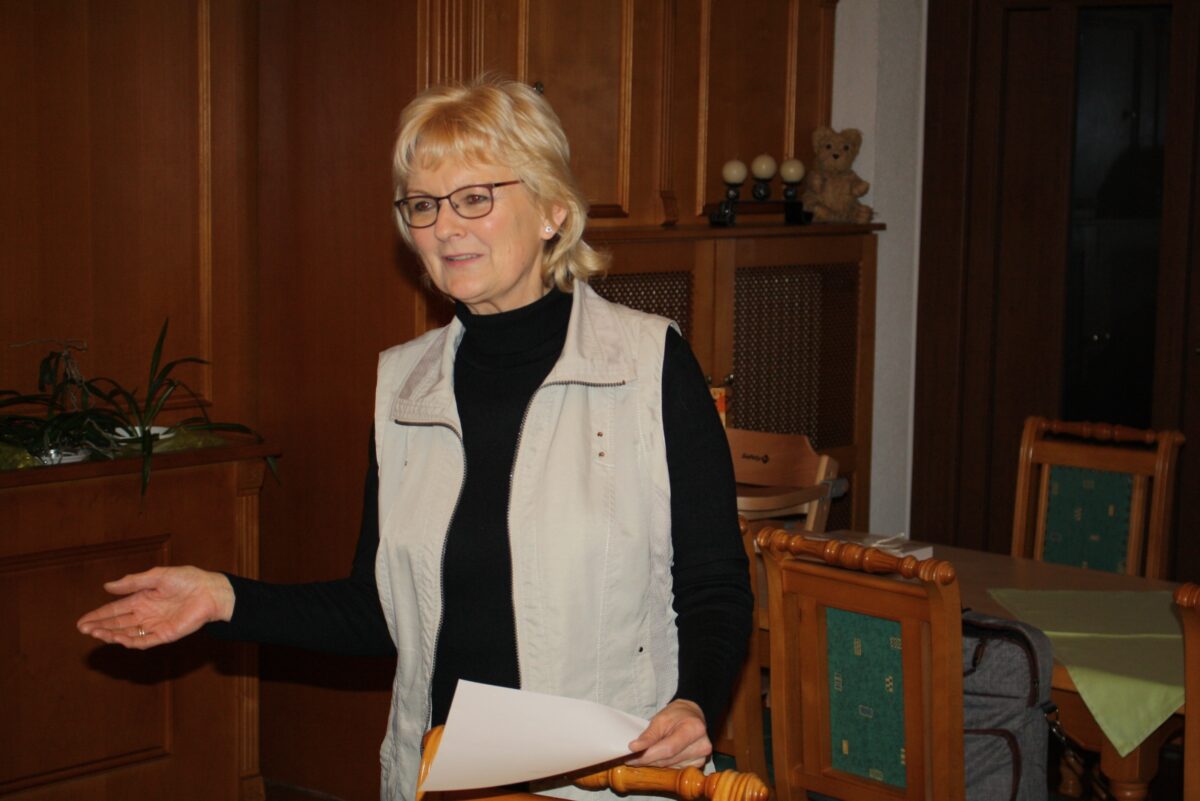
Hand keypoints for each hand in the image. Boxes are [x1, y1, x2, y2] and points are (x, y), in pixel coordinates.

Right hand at [76, 566, 234, 649]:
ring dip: (111, 635)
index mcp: (142, 599)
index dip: (98, 615)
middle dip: (100, 626)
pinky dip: (130, 642)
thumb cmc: (187, 580)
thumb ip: (133, 581)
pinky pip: (144, 642)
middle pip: (118, 623)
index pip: (115, 609)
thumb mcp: (158, 576)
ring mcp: (155, 625)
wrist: (211, 591)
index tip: (81, 622)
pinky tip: (118, 639)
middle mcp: (146, 614)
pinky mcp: (165, 635)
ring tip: (96, 633)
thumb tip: (107, 586)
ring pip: (127, 634)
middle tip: (83, 629)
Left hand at [626, 699, 710, 768]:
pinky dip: (661, 764)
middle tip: (629, 758)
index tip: (630, 756)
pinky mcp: (696, 765)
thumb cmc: (677, 715)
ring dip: (652, 763)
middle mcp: (701, 746)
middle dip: (646, 760)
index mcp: (694, 729)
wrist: (691, 716)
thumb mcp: (661, 718)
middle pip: (668, 759)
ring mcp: (700, 757)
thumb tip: (634, 748)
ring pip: (669, 766)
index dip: (648, 755)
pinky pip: (673, 768)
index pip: (668, 749)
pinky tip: (653, 758)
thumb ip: (649, 734)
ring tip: (639, 757)